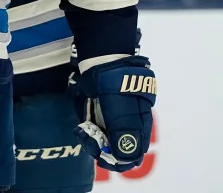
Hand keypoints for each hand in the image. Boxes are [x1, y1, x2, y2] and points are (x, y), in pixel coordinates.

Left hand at [70, 55, 155, 171]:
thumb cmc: (116, 88)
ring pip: (104, 141)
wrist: (104, 62)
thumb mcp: (122, 112)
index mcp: (140, 127)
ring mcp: (114, 119)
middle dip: (102, 150)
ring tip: (83, 131)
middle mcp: (129, 126)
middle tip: (89, 139)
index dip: (119, 161)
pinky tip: (82, 127)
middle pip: (117, 150)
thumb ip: (124, 135)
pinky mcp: (101, 113)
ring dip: (93, 141)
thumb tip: (125, 158)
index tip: (103, 158)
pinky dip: (89, 131)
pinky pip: (96, 129)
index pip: (133, 155)